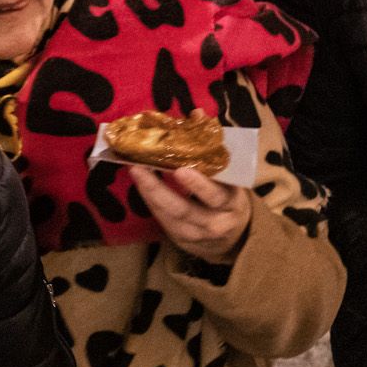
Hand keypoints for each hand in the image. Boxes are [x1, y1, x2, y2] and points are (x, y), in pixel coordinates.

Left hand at [129, 164, 250, 260]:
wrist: (232, 238)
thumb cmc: (228, 199)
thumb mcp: (232, 184)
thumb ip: (216, 164)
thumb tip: (193, 127)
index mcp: (231, 204)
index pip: (216, 196)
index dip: (199, 185)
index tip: (180, 170)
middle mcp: (214, 223)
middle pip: (184, 209)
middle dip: (158, 189)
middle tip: (139, 167)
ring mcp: (195, 235)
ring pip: (168, 215)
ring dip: (148, 193)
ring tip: (135, 170)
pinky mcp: (180, 240)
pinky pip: (162, 219)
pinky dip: (150, 200)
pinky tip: (141, 184)